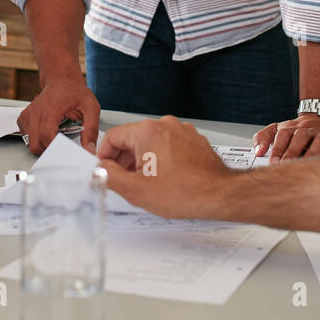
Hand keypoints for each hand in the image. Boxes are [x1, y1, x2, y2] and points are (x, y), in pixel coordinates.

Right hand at [17, 75, 99, 153]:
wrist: (61, 79)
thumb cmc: (75, 92)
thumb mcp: (90, 107)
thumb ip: (91, 129)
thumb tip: (89, 149)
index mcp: (51, 109)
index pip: (46, 135)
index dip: (55, 148)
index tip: (65, 151)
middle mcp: (36, 112)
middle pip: (36, 144)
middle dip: (49, 150)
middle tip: (62, 145)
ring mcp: (28, 114)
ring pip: (29, 142)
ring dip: (42, 144)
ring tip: (55, 136)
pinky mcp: (24, 117)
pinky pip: (25, 136)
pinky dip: (35, 138)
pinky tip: (46, 131)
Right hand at [96, 117, 231, 219]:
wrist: (218, 194)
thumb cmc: (184, 191)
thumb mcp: (135, 190)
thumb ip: (109, 176)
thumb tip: (101, 169)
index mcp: (147, 131)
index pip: (113, 137)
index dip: (105, 156)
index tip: (107, 169)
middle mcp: (165, 125)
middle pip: (133, 138)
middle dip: (125, 160)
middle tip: (125, 180)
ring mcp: (182, 131)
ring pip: (152, 142)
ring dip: (144, 160)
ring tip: (148, 182)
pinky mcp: (193, 140)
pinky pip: (169, 145)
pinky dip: (162, 159)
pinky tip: (166, 178)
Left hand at [253, 113, 319, 161]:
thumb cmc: (298, 130)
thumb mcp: (277, 130)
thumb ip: (263, 137)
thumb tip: (258, 151)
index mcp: (292, 127)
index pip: (283, 135)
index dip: (278, 148)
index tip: (273, 162)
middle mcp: (308, 128)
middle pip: (300, 137)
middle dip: (292, 152)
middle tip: (286, 166)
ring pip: (319, 142)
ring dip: (311, 154)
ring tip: (304, 166)